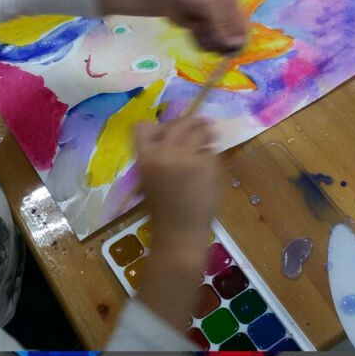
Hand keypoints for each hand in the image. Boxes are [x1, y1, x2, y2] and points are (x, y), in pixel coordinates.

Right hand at [136, 115, 220, 247]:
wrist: (178, 232)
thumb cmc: (163, 209)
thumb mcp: (149, 179)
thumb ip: (158, 157)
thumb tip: (176, 135)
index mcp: (144, 159)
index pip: (142, 127)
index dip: (159, 125)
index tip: (170, 131)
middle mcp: (163, 154)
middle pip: (178, 123)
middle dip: (192, 123)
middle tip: (202, 128)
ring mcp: (186, 158)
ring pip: (199, 130)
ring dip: (207, 133)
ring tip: (210, 140)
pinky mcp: (206, 165)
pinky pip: (211, 151)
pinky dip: (212, 157)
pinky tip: (210, 169)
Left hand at [163, 0, 246, 54]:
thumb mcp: (210, 7)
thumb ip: (221, 27)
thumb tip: (234, 45)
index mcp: (234, 10)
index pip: (243, 33)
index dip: (236, 44)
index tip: (226, 50)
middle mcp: (226, 20)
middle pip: (228, 44)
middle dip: (216, 42)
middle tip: (205, 30)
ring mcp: (212, 28)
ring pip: (215, 47)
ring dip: (204, 40)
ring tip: (196, 26)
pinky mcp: (200, 34)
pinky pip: (203, 46)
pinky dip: (196, 40)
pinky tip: (191, 29)